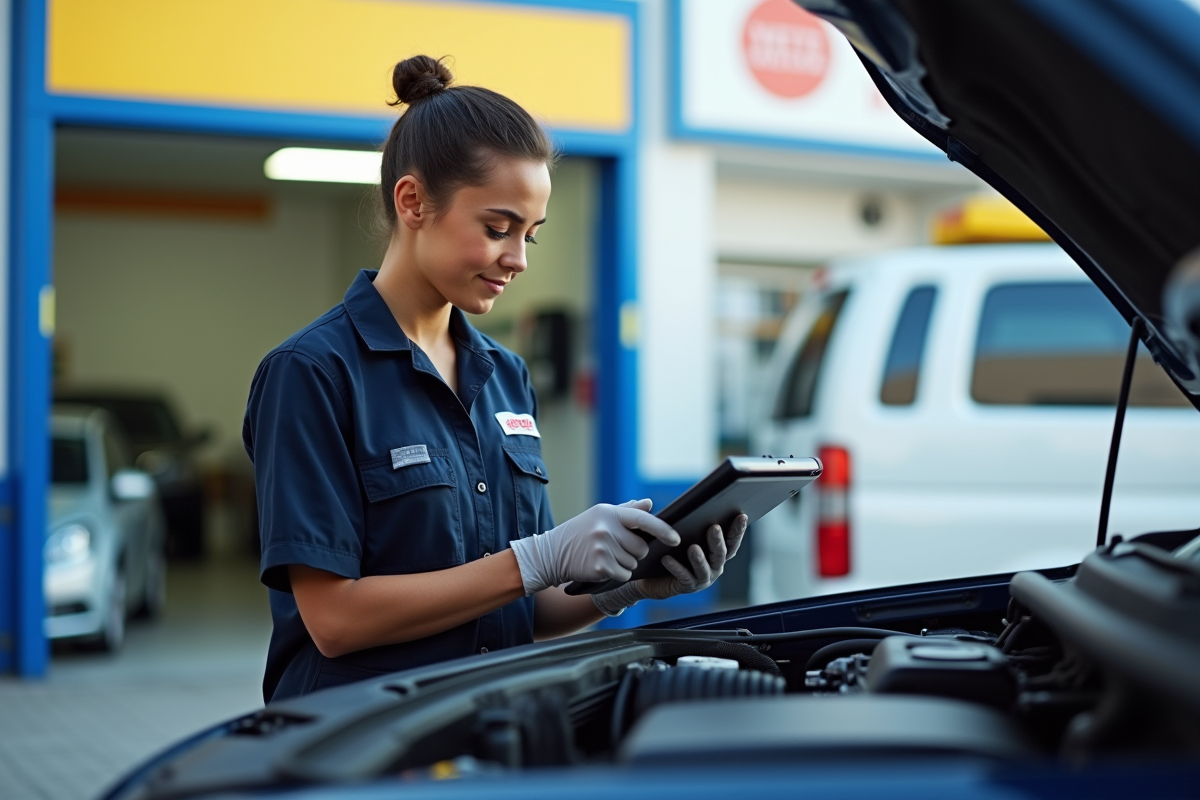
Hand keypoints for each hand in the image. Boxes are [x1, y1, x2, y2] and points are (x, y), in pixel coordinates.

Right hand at [509, 500, 680, 594]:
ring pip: (633, 563)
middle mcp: (606, 528)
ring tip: (606, 557)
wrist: (552, 553)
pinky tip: (603, 567)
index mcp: (610, 513)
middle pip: (642, 548)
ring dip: (625, 564)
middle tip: (618, 549)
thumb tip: (649, 504)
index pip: (643, 520)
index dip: (663, 530)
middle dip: (636, 552)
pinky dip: (617, 574)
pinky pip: (623, 574)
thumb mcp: (600, 516)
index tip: (676, 539)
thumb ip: (626, 511)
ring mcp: (602, 547)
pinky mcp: (599, 566)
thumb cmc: (580, 533)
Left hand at [592, 505, 747, 616]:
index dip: (738, 529)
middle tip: (713, 527)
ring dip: (699, 558)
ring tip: (692, 548)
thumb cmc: (665, 548)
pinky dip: (676, 568)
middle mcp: (714, 566)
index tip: (741, 514)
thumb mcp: (671, 530)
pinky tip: (667, 559)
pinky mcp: (686, 587)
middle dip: (717, 541)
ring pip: (704, 569)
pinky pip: (683, 578)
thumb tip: (652, 500)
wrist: (648, 574)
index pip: (731, 540)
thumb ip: (670, 515)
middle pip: (721, 554)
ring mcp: (701, 579)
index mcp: (716, 551)